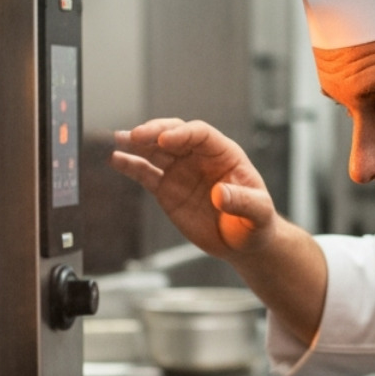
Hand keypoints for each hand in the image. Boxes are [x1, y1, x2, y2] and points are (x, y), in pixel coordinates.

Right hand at [109, 118, 277, 257]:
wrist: (243, 243)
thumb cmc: (256, 223)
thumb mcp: (258, 213)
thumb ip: (243, 202)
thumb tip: (221, 194)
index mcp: (224, 154)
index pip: (200, 134)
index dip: (182, 134)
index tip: (166, 140)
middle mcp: (199, 158)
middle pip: (174, 135)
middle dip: (155, 132)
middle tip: (136, 136)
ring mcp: (181, 172)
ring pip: (156, 151)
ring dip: (137, 143)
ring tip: (119, 139)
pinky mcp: (167, 190)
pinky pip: (145, 173)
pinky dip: (130, 165)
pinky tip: (116, 159)